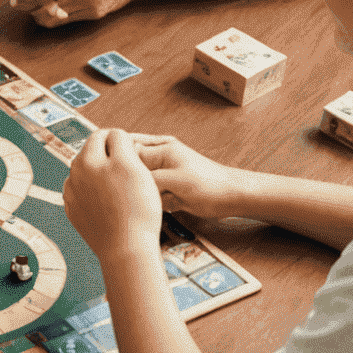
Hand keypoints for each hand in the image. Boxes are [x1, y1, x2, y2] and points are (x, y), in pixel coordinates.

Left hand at [63, 128, 162, 261]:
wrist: (127, 249)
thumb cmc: (135, 208)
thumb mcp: (133, 165)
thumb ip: (120, 142)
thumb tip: (113, 134)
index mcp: (86, 160)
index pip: (103, 135)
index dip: (121, 140)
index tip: (133, 150)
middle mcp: (74, 175)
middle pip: (92, 154)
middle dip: (109, 156)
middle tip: (130, 169)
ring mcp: (72, 195)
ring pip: (88, 175)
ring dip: (101, 175)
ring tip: (123, 188)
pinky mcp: (74, 212)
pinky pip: (85, 195)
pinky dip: (96, 194)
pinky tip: (112, 203)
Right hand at [133, 135, 247, 220]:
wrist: (233, 197)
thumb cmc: (210, 185)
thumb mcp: (175, 180)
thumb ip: (148, 178)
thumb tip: (126, 181)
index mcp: (161, 148)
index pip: (128, 152)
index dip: (122, 166)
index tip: (119, 181)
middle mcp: (160, 156)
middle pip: (133, 168)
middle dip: (135, 182)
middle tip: (141, 193)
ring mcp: (164, 171)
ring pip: (141, 183)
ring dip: (146, 193)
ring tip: (160, 198)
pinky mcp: (169, 186)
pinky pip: (152, 194)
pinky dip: (155, 201)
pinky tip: (167, 204)